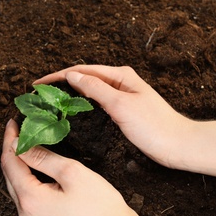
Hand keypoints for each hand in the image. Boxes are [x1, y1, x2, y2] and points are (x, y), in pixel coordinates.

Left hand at [1, 119, 180, 215]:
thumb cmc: (99, 205)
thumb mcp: (71, 172)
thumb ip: (42, 157)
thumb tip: (19, 145)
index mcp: (30, 199)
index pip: (10, 162)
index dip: (9, 140)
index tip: (13, 122)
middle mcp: (25, 211)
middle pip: (9, 174)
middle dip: (12, 149)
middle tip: (18, 129)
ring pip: (16, 184)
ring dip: (18, 162)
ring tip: (23, 142)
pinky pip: (25, 194)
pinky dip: (26, 175)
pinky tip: (32, 165)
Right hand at [34, 65, 189, 167]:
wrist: (177, 145)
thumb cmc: (153, 126)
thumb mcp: (121, 105)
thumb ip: (96, 88)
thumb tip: (72, 75)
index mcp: (120, 75)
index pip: (82, 70)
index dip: (58, 76)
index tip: (38, 84)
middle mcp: (119, 81)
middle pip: (84, 77)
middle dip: (61, 82)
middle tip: (40, 93)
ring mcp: (120, 95)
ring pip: (89, 89)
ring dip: (70, 92)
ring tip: (51, 99)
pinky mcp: (121, 109)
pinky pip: (96, 101)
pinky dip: (81, 102)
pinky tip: (72, 109)